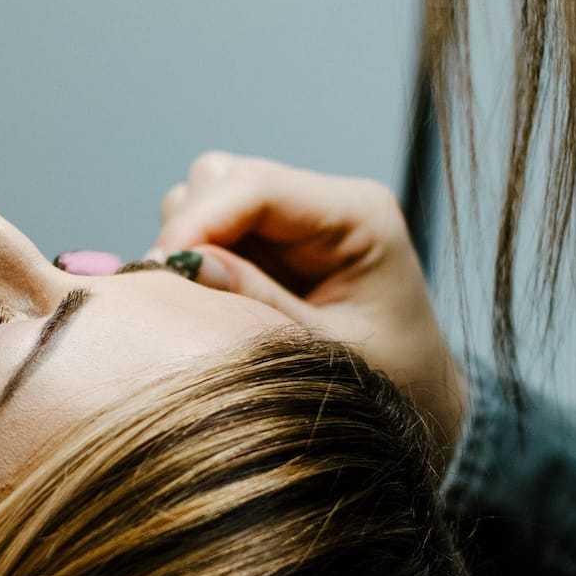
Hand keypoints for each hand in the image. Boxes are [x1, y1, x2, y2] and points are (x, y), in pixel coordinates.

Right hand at [151, 153, 466, 457]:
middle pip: (224, 178)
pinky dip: (196, 257)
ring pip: (207, 194)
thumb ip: (259, 304)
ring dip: (190, 243)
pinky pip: (209, 226)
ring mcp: (295, 216)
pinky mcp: (272, 238)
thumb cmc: (391, 381)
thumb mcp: (326, 352)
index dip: (197, 223)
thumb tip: (182, 264)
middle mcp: (325, 201)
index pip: (257, 187)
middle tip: (180, 298)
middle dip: (190, 232)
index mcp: (359, 215)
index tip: (158, 271)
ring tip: (207, 304)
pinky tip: (216, 303)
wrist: (417, 396)